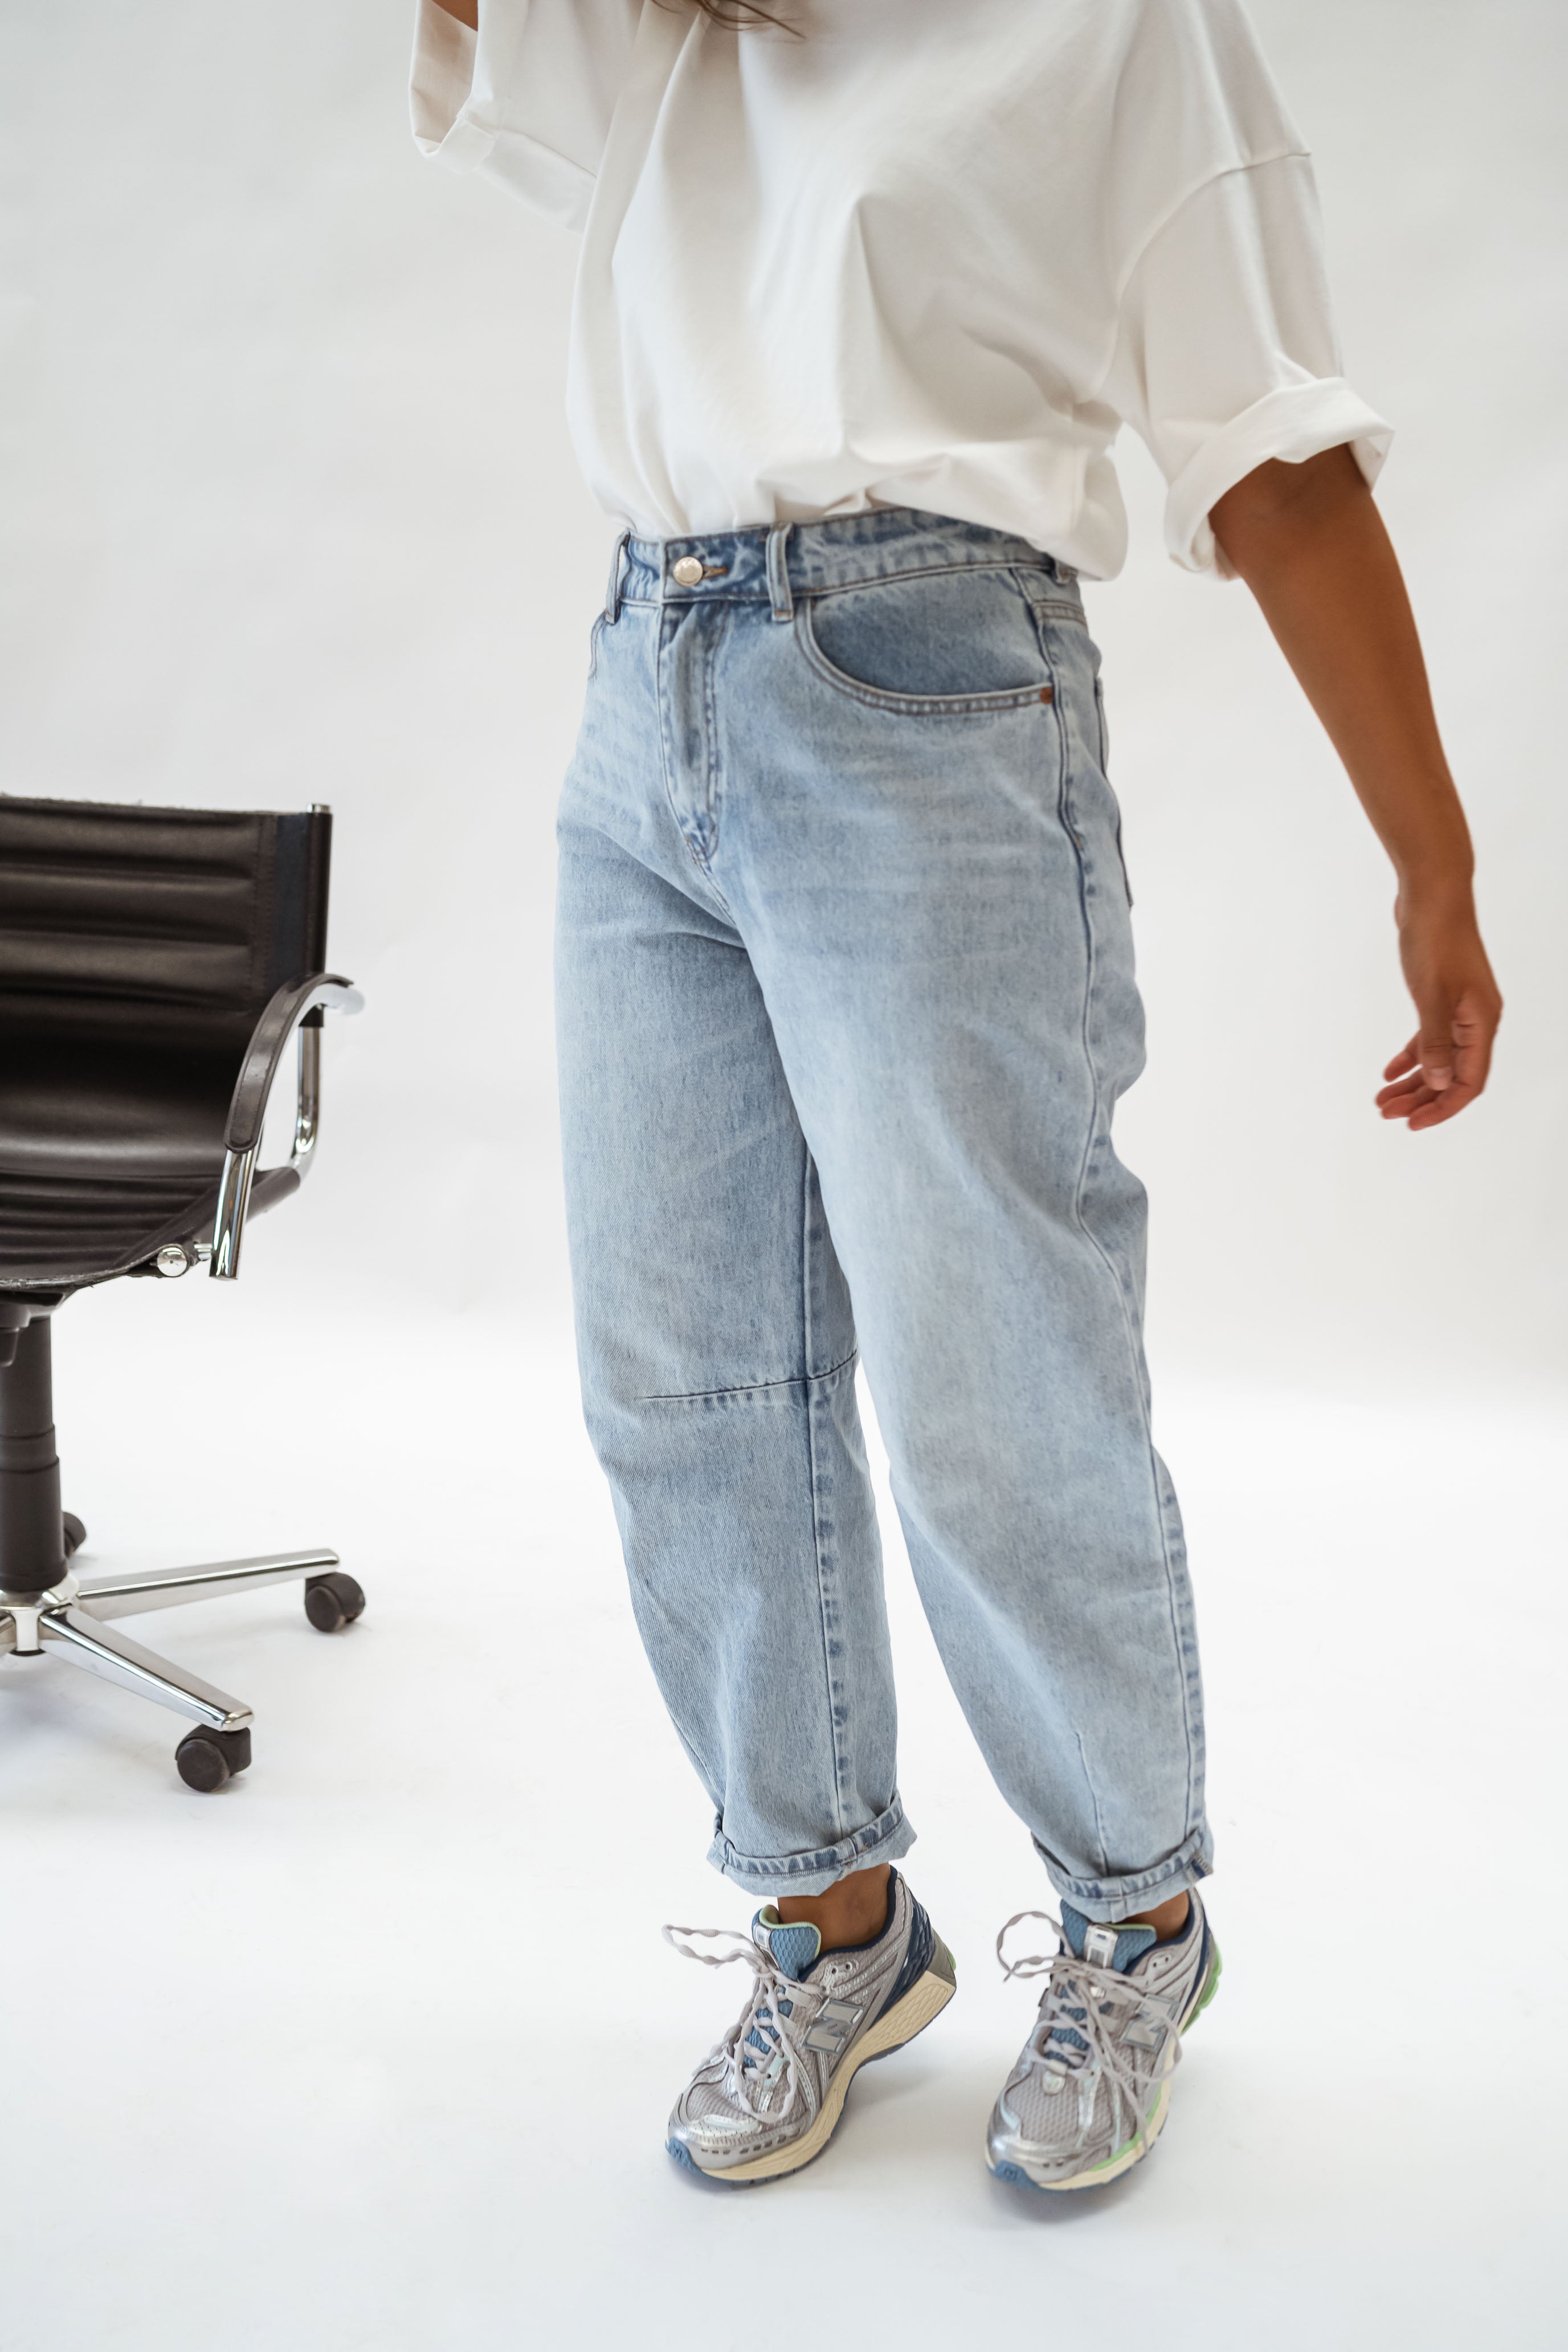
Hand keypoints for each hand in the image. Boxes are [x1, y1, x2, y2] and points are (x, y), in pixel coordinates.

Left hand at [1376, 886, 1501, 1129]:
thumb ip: (1436, 1042)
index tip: (1412, 1125)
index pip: (1469, 1082)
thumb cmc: (1435, 941)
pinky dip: (1411, 1056)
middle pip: (1453, 1075)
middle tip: (1385, 1114)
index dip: (1443, 1108)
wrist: (1432, 896)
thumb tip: (1441, 1084)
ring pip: (1439, 1058)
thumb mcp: (1432, 996)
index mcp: (1481, 1023)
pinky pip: (1430, 1037)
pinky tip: (1388, 1071)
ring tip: (1381, 1100)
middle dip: (1421, 1099)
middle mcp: (1476, 1020)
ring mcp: (1460, 1008)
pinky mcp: (1443, 997)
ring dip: (1413, 1081)